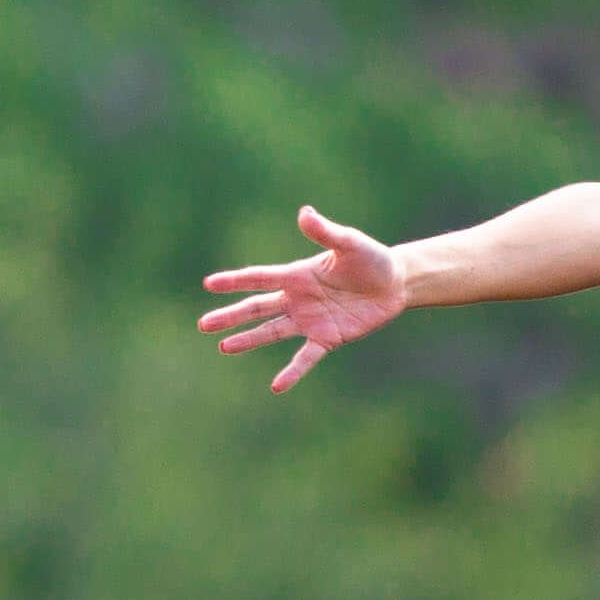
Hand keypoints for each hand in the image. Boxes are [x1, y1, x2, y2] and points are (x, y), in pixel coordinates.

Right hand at [198, 206, 410, 390]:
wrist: (395, 284)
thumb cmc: (371, 259)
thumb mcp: (349, 243)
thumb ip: (325, 232)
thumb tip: (304, 213)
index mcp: (297, 274)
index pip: (259, 277)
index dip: (234, 281)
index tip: (209, 284)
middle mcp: (297, 298)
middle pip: (257, 308)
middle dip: (231, 316)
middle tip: (204, 324)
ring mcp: (309, 320)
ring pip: (272, 332)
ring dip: (249, 340)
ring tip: (224, 347)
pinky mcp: (327, 338)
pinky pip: (305, 357)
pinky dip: (292, 371)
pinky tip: (276, 386)